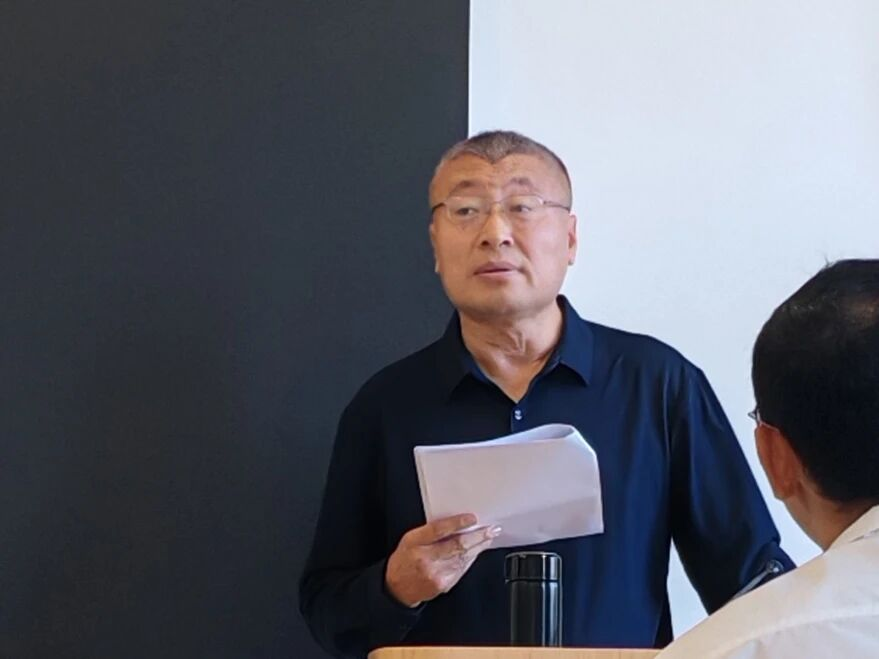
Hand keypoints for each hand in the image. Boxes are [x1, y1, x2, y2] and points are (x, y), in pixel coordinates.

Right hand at [385, 513, 501, 606]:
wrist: (398, 588)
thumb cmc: (405, 560)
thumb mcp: (411, 539)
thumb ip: (431, 531)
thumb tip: (456, 524)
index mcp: (415, 542)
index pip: (439, 530)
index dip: (458, 523)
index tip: (472, 519)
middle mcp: (426, 558)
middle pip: (457, 545)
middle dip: (477, 536)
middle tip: (490, 530)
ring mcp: (436, 573)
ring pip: (464, 557)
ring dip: (479, 547)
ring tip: (488, 538)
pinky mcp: (444, 584)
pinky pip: (462, 568)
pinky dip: (472, 558)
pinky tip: (477, 551)